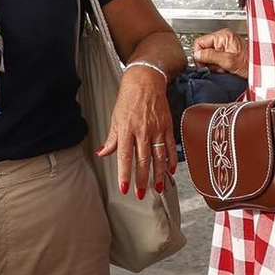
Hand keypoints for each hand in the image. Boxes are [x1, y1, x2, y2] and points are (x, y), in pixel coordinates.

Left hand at [97, 65, 176, 196]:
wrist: (146, 80)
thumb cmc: (128, 98)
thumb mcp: (115, 117)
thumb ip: (111, 138)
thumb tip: (102, 153)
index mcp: (126, 129)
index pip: (124, 156)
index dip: (124, 174)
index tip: (124, 188)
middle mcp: (142, 130)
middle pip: (143, 160)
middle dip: (142, 179)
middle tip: (141, 194)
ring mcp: (156, 128)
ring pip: (159, 156)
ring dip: (158, 174)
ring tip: (158, 188)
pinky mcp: (167, 125)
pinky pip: (170, 146)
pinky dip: (172, 159)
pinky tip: (171, 171)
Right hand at [192, 29, 247, 80]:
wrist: (262, 69)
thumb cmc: (250, 63)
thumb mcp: (228, 61)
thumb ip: (211, 56)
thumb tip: (197, 55)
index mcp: (223, 36)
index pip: (199, 42)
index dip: (199, 54)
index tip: (203, 64)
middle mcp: (224, 38)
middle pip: (204, 49)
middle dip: (209, 61)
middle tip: (218, 67)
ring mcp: (225, 44)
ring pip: (209, 56)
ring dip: (214, 65)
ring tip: (224, 68)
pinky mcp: (227, 51)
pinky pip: (216, 59)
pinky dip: (219, 65)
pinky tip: (226, 68)